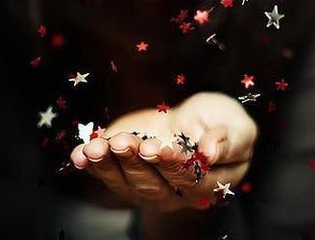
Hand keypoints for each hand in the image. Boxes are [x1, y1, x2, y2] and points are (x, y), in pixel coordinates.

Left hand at [70, 92, 257, 211]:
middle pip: (153, 185)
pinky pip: (106, 173)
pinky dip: (90, 164)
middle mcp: (176, 192)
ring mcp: (148, 185)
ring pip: (126, 182)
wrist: (197, 121)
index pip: (188, 179)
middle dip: (135, 163)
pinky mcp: (127, 172)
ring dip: (109, 164)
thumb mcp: (236, 126)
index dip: (170, 165)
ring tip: (96, 147)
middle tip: (124, 143)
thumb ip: (228, 141)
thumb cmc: (221, 122)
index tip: (155, 148)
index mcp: (208, 183)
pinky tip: (78, 155)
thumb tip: (209, 154)